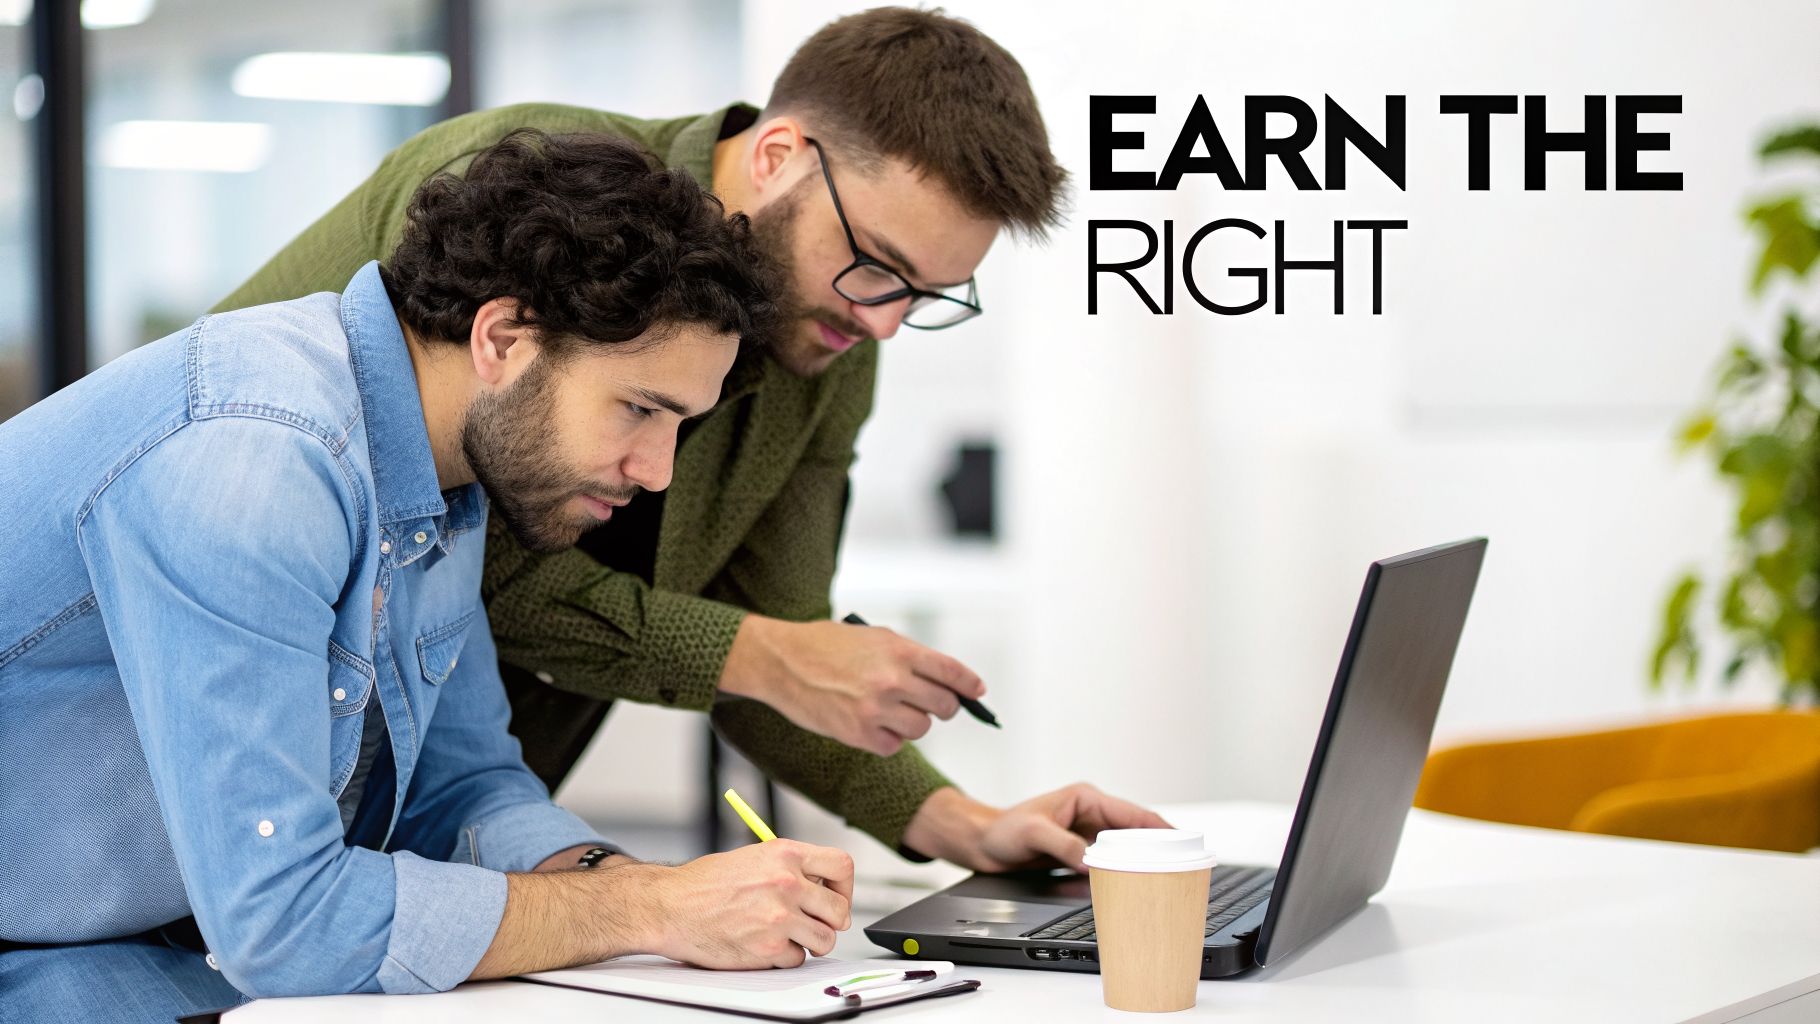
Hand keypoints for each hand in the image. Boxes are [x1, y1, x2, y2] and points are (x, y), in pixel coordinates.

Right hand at [648, 839, 855, 968]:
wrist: (670, 906)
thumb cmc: (704, 884)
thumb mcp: (753, 857)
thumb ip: (790, 868)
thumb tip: (822, 888)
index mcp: (785, 854)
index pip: (841, 866)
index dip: (844, 887)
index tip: (836, 896)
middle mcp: (786, 883)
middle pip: (839, 910)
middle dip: (831, 921)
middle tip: (815, 923)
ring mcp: (778, 917)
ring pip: (825, 940)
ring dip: (811, 943)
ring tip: (788, 935)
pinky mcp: (767, 948)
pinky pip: (797, 960)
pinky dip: (784, 957)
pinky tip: (764, 944)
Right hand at [720, 615, 984, 756]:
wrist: (781, 662)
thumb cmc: (826, 646)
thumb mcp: (873, 638)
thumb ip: (909, 657)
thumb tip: (945, 680)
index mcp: (899, 651)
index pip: (952, 672)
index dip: (969, 685)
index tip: (977, 692)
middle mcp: (892, 680)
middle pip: (943, 706)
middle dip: (942, 706)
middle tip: (929, 704)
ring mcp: (876, 709)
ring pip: (921, 728)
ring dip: (913, 723)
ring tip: (890, 710)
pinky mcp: (859, 734)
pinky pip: (894, 746)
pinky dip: (888, 739)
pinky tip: (871, 723)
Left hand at [902, 784, 1172, 872]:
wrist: (983, 844)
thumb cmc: (1004, 830)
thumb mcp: (1034, 834)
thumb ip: (1064, 845)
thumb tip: (1092, 861)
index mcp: (1085, 799)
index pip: (1131, 812)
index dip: (1158, 826)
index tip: (1180, 840)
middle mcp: (1090, 814)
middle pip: (1134, 831)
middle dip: (1156, 846)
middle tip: (1177, 865)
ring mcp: (1086, 833)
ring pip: (1124, 847)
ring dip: (1140, 860)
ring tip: (1162, 876)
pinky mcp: (1080, 851)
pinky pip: (1109, 861)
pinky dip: (1122, 870)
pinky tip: (1132, 883)